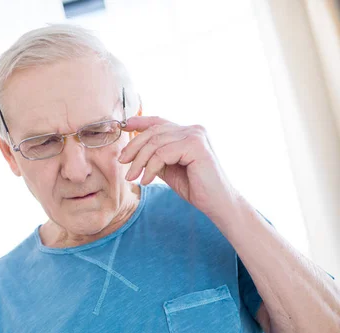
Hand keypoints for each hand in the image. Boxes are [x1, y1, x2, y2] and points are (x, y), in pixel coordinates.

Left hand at [119, 116, 238, 217]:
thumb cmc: (196, 188)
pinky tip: (146, 180)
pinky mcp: (195, 145)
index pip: (160, 121)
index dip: (140, 121)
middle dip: (134, 146)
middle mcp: (193, 129)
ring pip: (156, 143)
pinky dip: (150, 168)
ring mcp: (195, 135)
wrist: (217, 203)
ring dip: (139, 161)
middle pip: (154, 131)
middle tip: (122, 162)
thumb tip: (135, 150)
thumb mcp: (170, 169)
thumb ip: (157, 157)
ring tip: (131, 177)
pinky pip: (162, 154)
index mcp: (189, 133)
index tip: (123, 126)